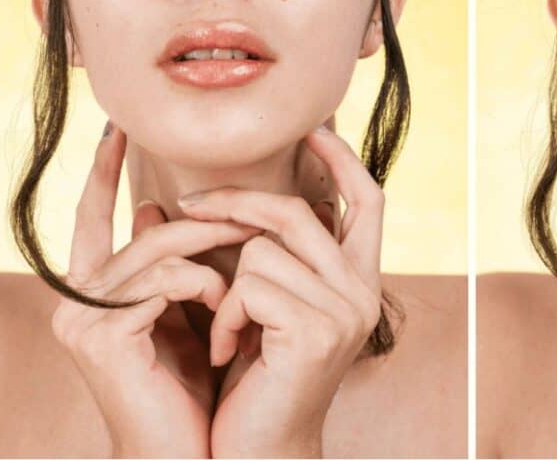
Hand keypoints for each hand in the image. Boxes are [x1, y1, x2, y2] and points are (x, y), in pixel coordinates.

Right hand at [51, 121, 262, 456]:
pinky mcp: (99, 335)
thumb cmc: (198, 383)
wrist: (195, 452)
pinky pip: (163, 278)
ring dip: (214, 248)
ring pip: (158, 246)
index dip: (101, 171)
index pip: (91, 216)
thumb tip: (159, 208)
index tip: (119, 129)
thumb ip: (176, 262)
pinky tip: (224, 303)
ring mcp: (82, 317)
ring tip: (251, 257)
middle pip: (145, 229)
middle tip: (253, 210)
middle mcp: (77, 299)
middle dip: (205, 216)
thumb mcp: (188, 310)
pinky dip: (201, 283)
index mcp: (96, 290)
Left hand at [178, 126, 383, 457]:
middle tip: (188, 206)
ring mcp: (346, 310)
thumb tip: (223, 196)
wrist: (257, 452)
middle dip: (238, 203)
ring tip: (224, 326)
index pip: (368, 201)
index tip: (314, 129)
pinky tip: (228, 350)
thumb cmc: (256, 377)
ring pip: (265, 248)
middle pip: (300, 212)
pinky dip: (225, 314)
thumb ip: (267, 253)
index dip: (343, 160)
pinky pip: (250, 284)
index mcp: (358, 279)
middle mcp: (363, 291)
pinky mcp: (317, 330)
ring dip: (225, 284)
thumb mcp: (267, 304)